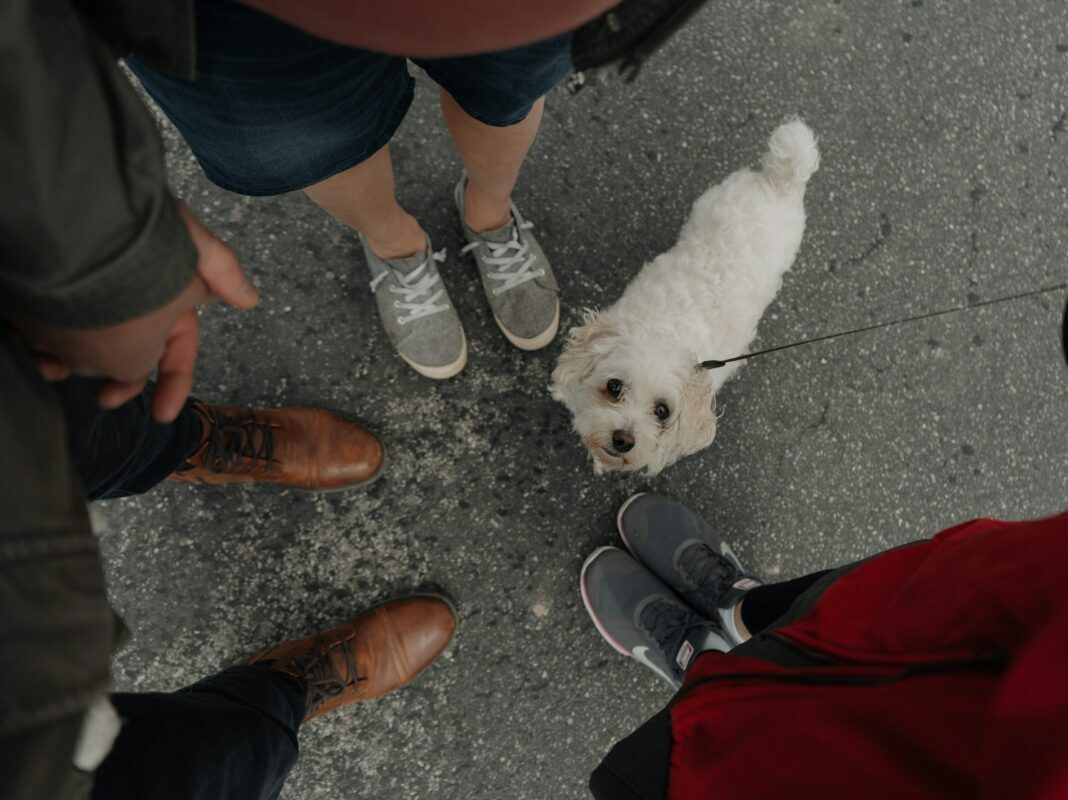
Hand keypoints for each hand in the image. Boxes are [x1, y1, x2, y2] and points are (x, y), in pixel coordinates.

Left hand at [15, 204, 258, 422]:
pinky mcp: (44, 292)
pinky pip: (44, 327)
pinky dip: (40, 343)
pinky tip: (36, 349)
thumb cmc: (134, 228)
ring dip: (74, 362)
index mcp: (167, 295)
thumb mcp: (191, 251)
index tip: (162, 414)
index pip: (177, 347)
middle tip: (106, 398)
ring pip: (83, 344)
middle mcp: (128, 297)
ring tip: (55, 366)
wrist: (70, 212)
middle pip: (129, 352)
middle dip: (119, 378)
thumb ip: (223, 274)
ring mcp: (84, 296)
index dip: (175, 382)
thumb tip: (251, 298)